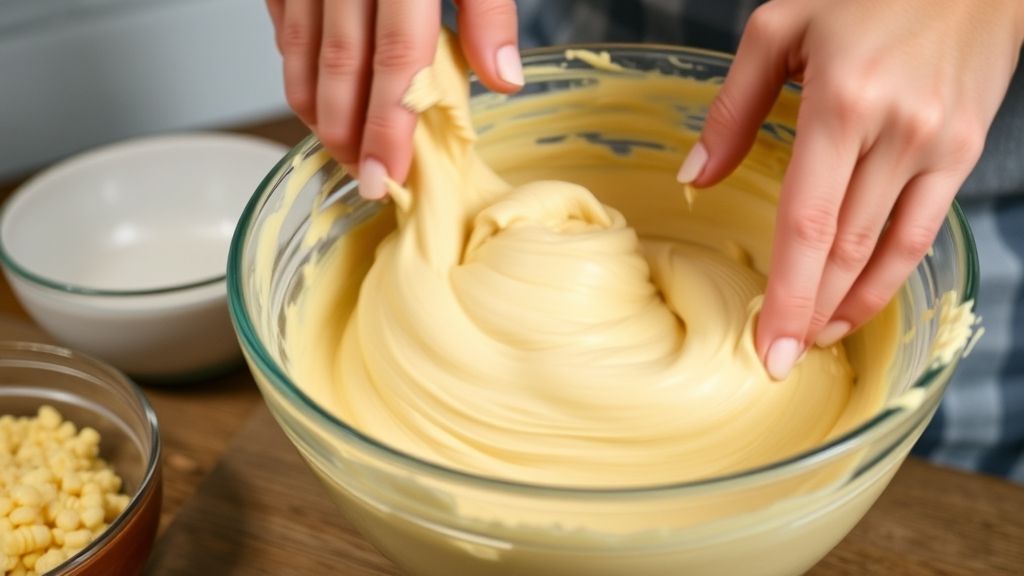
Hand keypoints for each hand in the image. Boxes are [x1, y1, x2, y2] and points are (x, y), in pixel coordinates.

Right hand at [266, 0, 522, 198]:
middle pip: (341, 64)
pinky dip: (292, 60)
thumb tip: (503, 77)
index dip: (390, 125)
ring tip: (337, 149)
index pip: (396, 59)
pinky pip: (280, 17)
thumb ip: (487, 7)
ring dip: (315, 107)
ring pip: (299, 46)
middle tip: (362, 178)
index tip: (389, 175)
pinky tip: (309, 90)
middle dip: (348, 132)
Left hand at [678, 0, 1023, 378]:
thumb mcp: (781, 27)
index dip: (788, 294)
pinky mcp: (964, 149)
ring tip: (816, 339)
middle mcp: (895, 131)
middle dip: (811, 313)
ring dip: (850, 304)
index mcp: (841, 102)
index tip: (767, 347)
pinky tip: (862, 301)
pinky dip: (892, 274)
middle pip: (845, 248)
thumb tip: (695, 176)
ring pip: (886, 249)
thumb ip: (734, 108)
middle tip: (780, 359)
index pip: (807, 222)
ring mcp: (937, 145)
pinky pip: (924, 229)